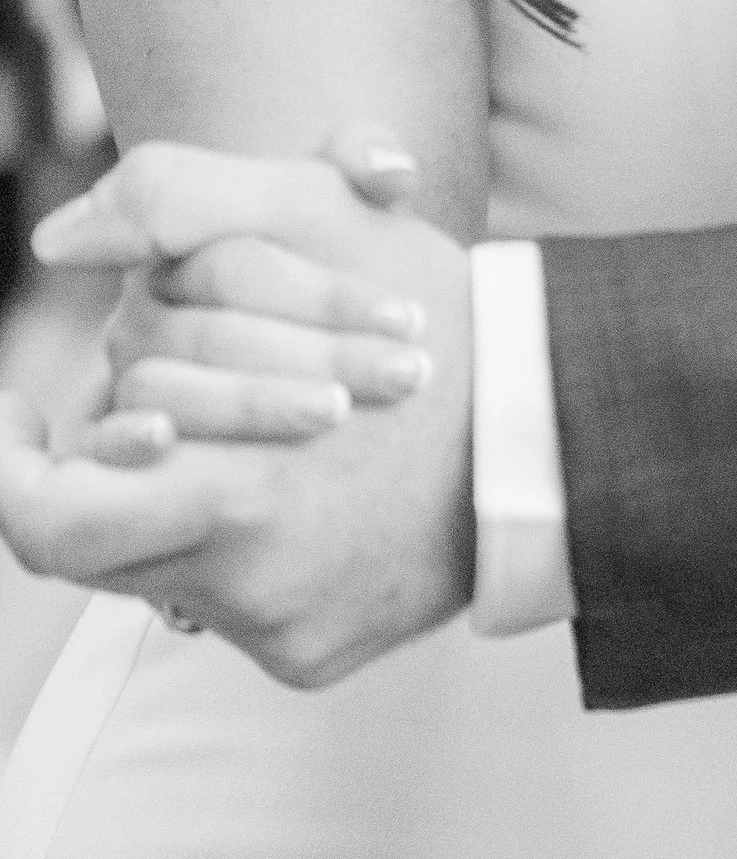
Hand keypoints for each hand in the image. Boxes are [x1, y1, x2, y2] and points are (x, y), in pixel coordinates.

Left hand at [0, 138, 475, 683]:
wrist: (559, 436)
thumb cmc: (435, 316)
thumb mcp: (319, 216)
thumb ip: (176, 199)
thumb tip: (58, 239)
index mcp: (239, 489)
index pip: (46, 518)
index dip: (8, 464)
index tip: (17, 405)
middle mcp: (248, 582)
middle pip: (95, 542)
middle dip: (109, 464)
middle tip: (143, 407)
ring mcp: (278, 629)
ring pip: (157, 572)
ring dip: (175, 503)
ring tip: (236, 439)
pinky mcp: (308, 658)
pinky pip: (223, 609)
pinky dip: (235, 548)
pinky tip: (289, 494)